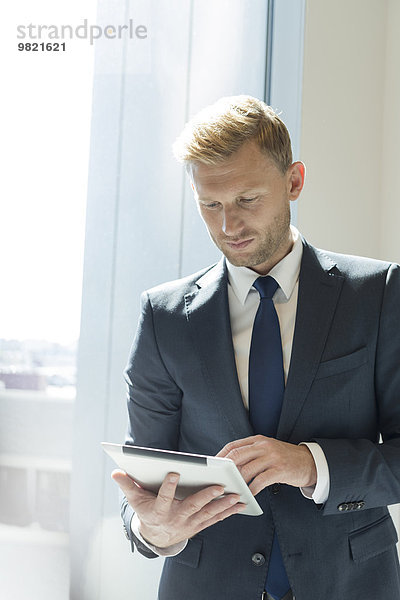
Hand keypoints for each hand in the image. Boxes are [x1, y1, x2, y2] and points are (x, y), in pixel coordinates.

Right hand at [111, 470, 244, 547]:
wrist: (157, 536)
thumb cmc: (147, 511)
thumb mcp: (135, 499)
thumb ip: (127, 484)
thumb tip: (116, 471)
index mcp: (159, 511)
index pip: (163, 498)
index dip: (168, 486)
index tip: (174, 472)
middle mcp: (176, 518)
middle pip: (192, 507)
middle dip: (206, 496)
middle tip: (219, 485)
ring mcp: (190, 524)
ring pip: (208, 514)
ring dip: (223, 505)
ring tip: (236, 495)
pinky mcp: (200, 525)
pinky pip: (215, 519)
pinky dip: (228, 512)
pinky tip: (240, 504)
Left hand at [217, 435, 316, 495]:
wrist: (309, 462)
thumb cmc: (285, 458)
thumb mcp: (267, 450)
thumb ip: (251, 454)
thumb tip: (230, 466)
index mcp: (258, 441)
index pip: (233, 446)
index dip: (220, 456)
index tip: (212, 467)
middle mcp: (263, 446)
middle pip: (237, 455)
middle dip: (225, 470)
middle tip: (218, 480)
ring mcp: (271, 457)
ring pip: (247, 469)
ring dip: (237, 482)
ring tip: (232, 490)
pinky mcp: (279, 470)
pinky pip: (260, 481)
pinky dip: (252, 490)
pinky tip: (248, 495)